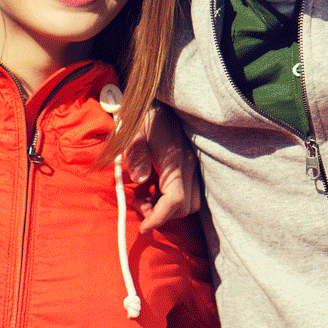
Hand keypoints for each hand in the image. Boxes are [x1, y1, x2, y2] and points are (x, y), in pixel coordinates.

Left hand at [125, 103, 201, 230]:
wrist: (159, 101)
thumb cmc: (143, 118)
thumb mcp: (132, 134)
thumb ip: (136, 156)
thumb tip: (140, 179)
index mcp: (175, 161)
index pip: (176, 200)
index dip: (159, 217)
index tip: (143, 226)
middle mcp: (190, 166)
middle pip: (186, 206)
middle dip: (163, 214)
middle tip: (139, 204)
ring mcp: (194, 165)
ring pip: (192, 201)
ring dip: (170, 207)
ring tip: (147, 198)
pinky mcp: (193, 165)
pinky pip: (191, 191)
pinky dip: (175, 198)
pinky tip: (157, 189)